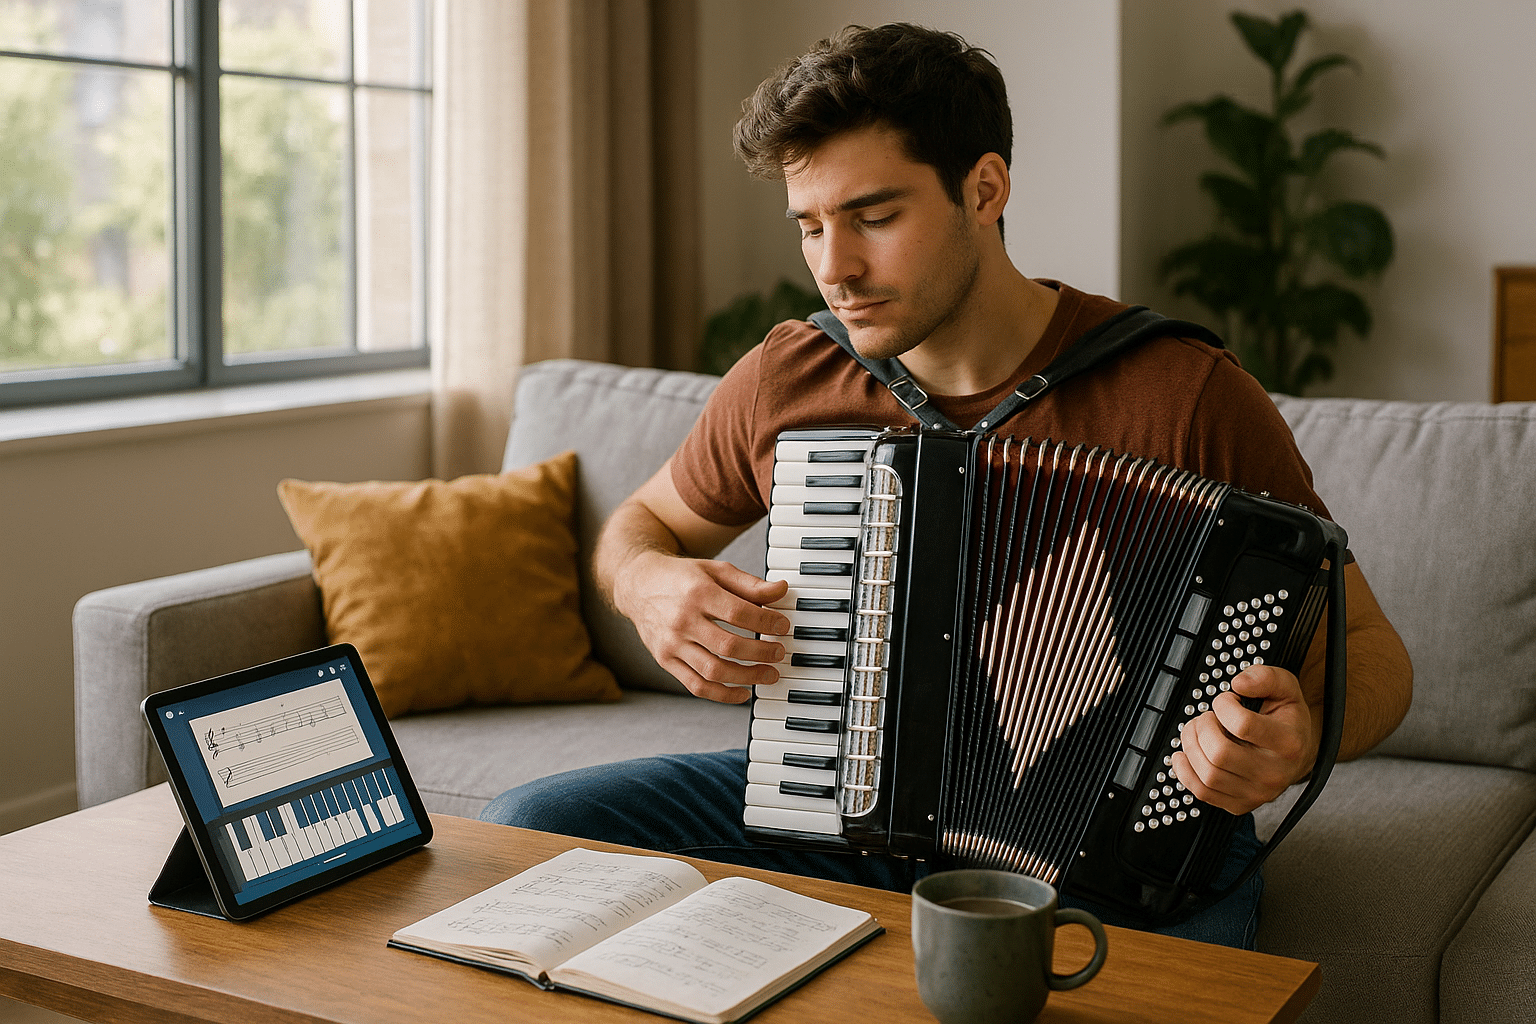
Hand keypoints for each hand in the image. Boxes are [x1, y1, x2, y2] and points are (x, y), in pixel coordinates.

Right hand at [614, 551, 790, 703]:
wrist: (638, 585)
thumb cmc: (682, 577)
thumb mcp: (715, 570)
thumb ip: (749, 584)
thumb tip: (782, 591)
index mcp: (698, 592)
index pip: (739, 613)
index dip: (766, 622)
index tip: (783, 626)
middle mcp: (682, 620)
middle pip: (728, 645)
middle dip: (761, 653)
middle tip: (780, 653)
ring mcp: (672, 643)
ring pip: (713, 670)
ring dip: (747, 677)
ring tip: (769, 674)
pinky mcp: (665, 660)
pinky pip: (696, 685)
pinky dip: (722, 695)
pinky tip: (742, 692)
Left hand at [1171, 665, 1315, 815]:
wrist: (1299, 755)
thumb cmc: (1288, 720)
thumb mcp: (1286, 689)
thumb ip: (1265, 677)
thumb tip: (1239, 684)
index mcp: (1289, 743)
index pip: (1243, 724)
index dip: (1224, 705)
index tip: (1226, 700)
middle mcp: (1274, 773)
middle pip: (1219, 753)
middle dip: (1201, 727)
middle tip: (1206, 717)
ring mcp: (1257, 793)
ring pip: (1207, 774)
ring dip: (1191, 746)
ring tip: (1197, 732)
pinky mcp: (1240, 804)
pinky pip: (1202, 792)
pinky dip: (1185, 771)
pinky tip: (1186, 754)